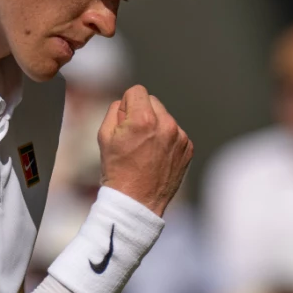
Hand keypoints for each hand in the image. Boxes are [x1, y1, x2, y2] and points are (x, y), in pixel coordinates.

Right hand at [97, 85, 192, 216]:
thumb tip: (126, 102)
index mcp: (143, 119)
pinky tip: (156, 157)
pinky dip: (166, 140)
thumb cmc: (117, 170)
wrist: (136, 202)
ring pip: (165, 117)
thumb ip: (115, 110)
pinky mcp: (188, 148)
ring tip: (145, 150)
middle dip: (142, 113)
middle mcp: (166, 124)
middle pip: (152, 101)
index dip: (126, 104)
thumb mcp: (104, 136)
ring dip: (155, 126)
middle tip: (133, 137)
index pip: (137, 91)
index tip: (124, 121)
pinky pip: (175, 133)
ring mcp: (180, 137)